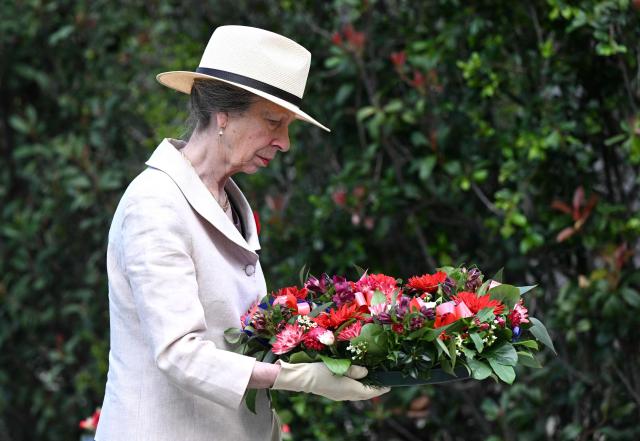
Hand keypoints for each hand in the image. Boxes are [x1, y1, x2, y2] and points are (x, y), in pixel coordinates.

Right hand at [271, 361, 389, 400]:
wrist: (302, 378)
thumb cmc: (319, 370)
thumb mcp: (338, 366)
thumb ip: (354, 370)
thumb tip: (366, 372)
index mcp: (349, 389)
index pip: (369, 391)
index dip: (380, 388)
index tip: (389, 385)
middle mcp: (346, 395)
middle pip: (364, 394)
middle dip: (374, 390)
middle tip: (382, 383)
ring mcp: (339, 395)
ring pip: (357, 394)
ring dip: (365, 389)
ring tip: (372, 382)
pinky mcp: (333, 393)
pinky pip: (350, 393)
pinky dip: (357, 388)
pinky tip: (356, 382)